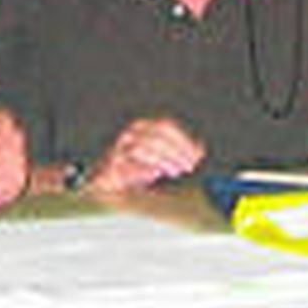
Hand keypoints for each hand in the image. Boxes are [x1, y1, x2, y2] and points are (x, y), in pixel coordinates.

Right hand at [87, 118, 204, 193]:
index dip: (183, 140)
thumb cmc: (138, 167)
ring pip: (142, 148)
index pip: (166, 127)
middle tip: (189, 167)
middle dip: (176, 152)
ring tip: (175, 172)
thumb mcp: (162, 158)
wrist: (107, 182)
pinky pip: (127, 163)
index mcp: (143, 126)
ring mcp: (118, 148)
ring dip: (162, 160)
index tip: (197, 155)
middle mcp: (130, 134)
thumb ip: (179, 153)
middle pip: (156, 137)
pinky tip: (154, 175)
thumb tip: (200, 151)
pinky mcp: (110, 164)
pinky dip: (142, 169)